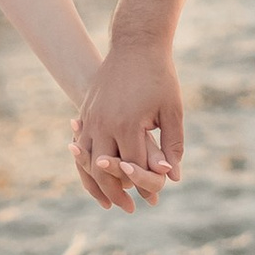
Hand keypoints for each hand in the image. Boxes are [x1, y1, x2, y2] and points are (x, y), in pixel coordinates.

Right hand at [73, 36, 184, 211]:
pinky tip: (94, 174)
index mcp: (128, 124)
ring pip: (86, 161)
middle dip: (116, 194)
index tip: (152, 200)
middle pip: (104, 171)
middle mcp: (105, 123)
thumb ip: (173, 145)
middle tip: (128, 209)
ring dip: (95, 183)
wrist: (135, 45)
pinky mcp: (85, 111)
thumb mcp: (172, 110)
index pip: (133, 167)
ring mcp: (91, 117)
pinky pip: (81, 145)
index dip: (144, 186)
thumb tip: (174, 177)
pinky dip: (85, 164)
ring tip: (108, 200)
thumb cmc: (159, 77)